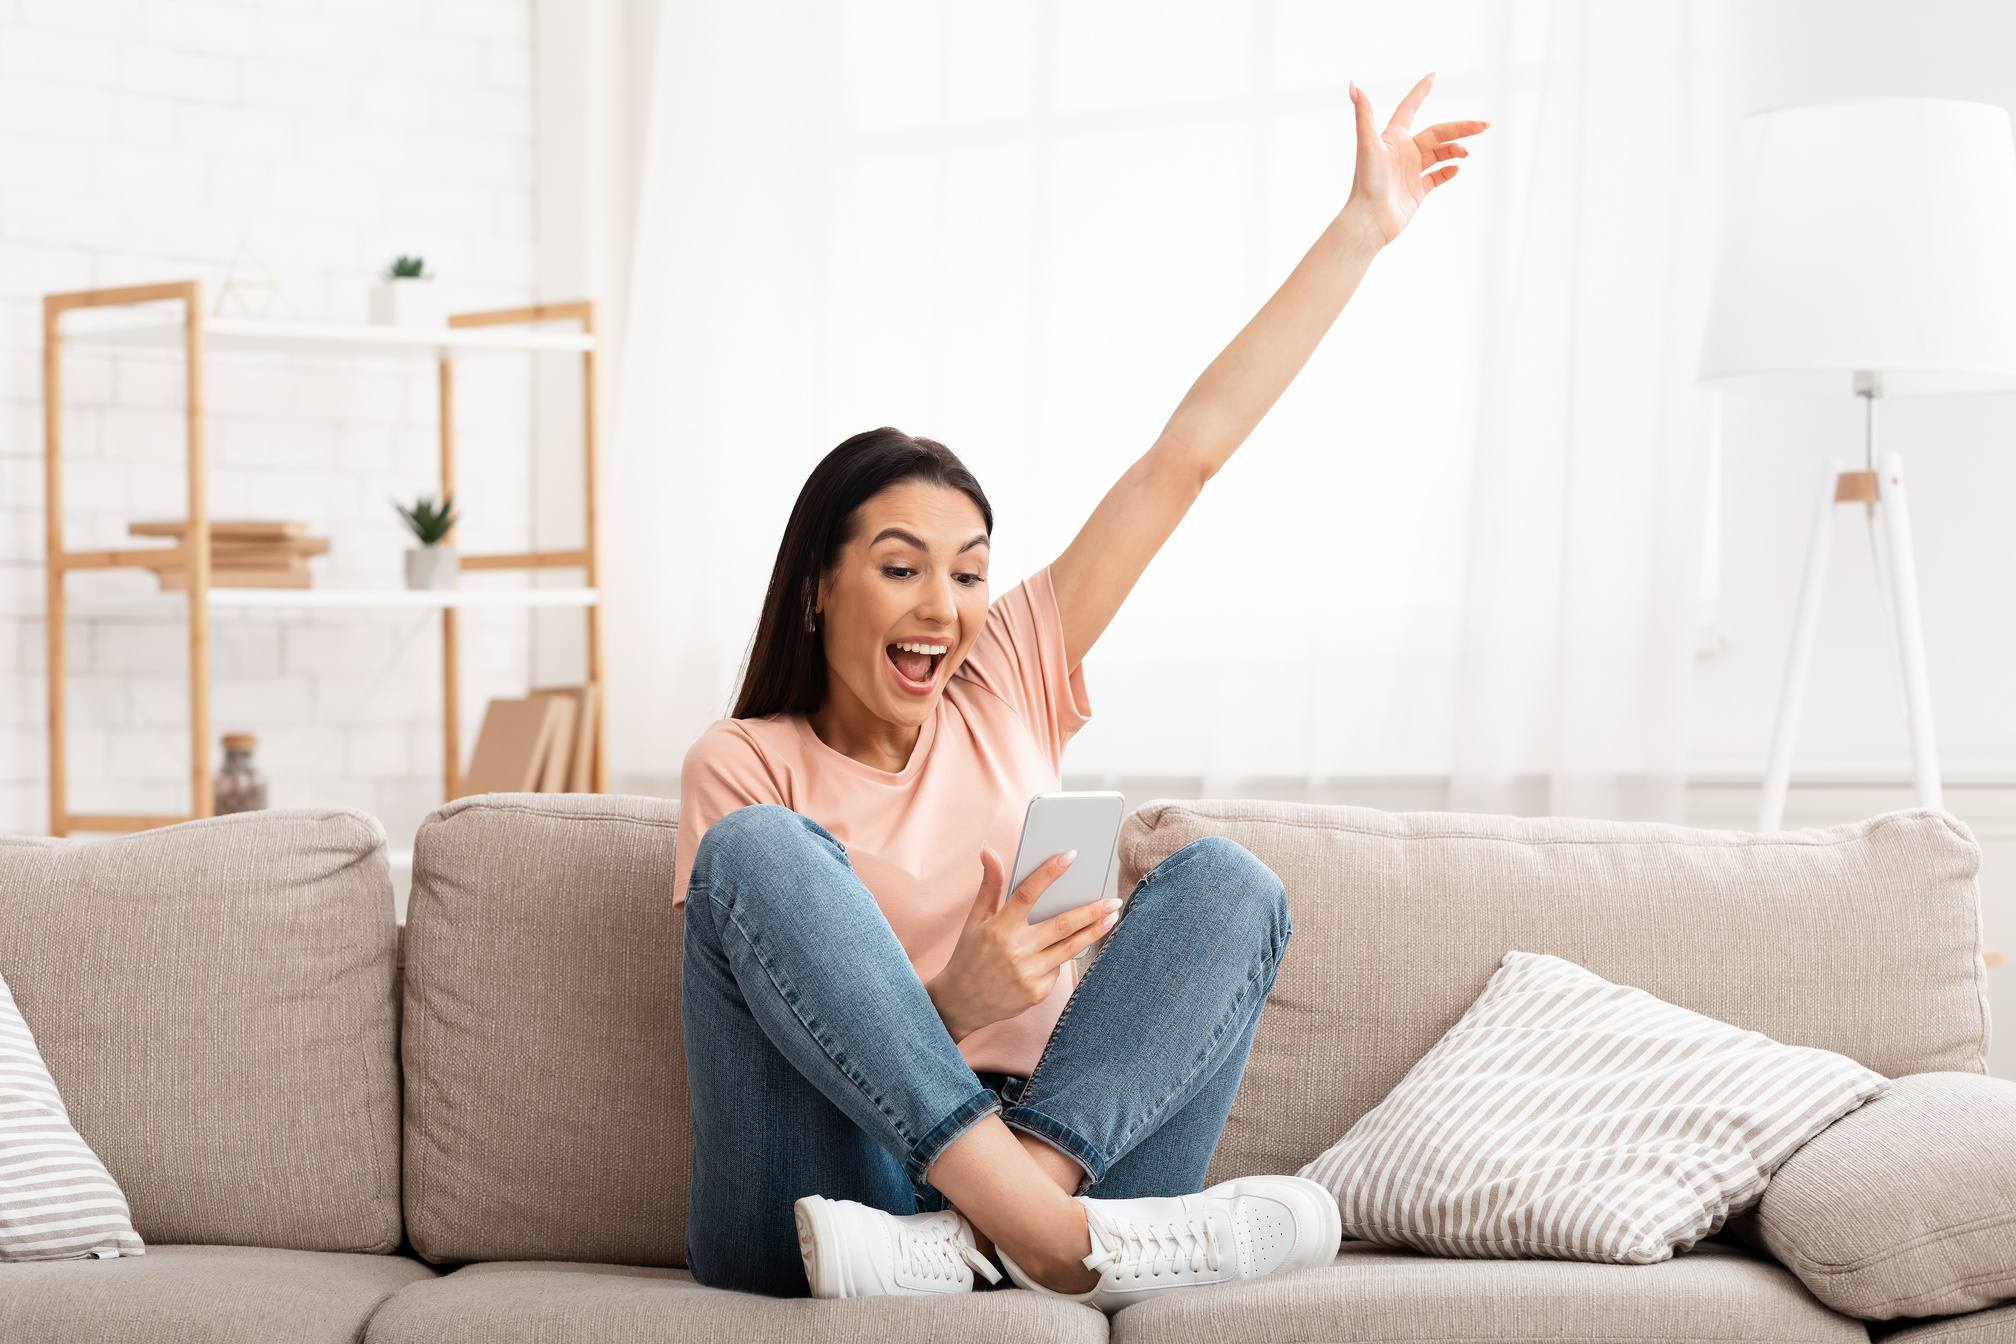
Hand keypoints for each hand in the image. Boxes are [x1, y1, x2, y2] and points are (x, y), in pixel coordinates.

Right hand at [925, 845, 1120, 1042]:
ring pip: (1069, 948)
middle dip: (1091, 910)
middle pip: (1061, 925)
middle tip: (1113, 899)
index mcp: (998, 927)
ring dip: (1094, 931)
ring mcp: (1028, 973)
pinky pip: (1058, 969)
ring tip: (1112, 917)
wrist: (960, 1003)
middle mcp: (1015, 950)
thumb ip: (989, 884)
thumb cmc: (969, 955)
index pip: (1028, 893)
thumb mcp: (975, 919)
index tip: (1070, 855)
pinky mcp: (1037, 992)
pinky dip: (1062, 957)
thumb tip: (989, 850)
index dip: (1049, 872)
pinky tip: (1066, 950)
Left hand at [1346, 73, 1487, 245]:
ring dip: (1456, 150)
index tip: (1433, 76)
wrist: (1370, 220)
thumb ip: (1364, 115)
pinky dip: (1448, 171)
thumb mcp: (1367, 145)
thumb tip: (1354, 85)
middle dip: (1460, 128)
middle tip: (1483, 126)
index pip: (1409, 109)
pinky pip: (1437, 177)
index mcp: (1393, 138)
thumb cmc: (1367, 183)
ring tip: (1467, 153)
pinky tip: (1457, 168)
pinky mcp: (1416, 191)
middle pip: (1437, 133)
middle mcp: (1403, 152)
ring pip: (1440, 154)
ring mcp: (1410, 172)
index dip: (1420, 92)